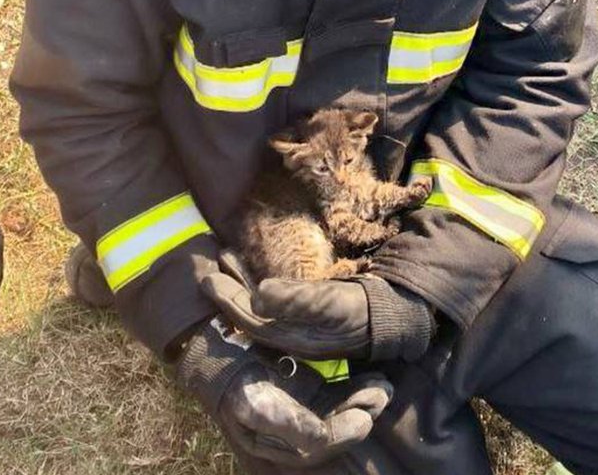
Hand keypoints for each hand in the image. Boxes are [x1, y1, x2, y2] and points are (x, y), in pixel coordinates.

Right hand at [176, 317, 392, 467]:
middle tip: (380, 399)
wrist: (215, 347)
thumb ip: (283, 421)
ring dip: (362, 403)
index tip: (363, 418)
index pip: (314, 448)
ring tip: (384, 388)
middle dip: (358, 418)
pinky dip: (357, 389)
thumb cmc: (231, 375)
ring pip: (338, 414)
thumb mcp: (251, 400)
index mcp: (272, 442)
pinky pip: (338, 396)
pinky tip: (377, 379)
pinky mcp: (309, 392)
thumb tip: (318, 438)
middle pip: (332, 435)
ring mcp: (301, 411)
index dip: (340, 436)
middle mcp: (290, 433)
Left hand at [204, 273, 371, 359]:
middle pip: (248, 314)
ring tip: (227, 261)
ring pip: (259, 307)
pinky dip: (259, 286)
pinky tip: (255, 275)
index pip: (247, 318)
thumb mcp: (330, 303)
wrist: (391, 315)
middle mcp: (288, 334)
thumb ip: (296, 299)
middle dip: (228, 291)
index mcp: (289, 336)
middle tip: (209, 267)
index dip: (226, 298)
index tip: (206, 278)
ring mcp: (298, 326)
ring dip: (241, 285)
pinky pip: (273, 301)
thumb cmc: (360, 309)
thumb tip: (257, 292)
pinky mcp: (307, 315)